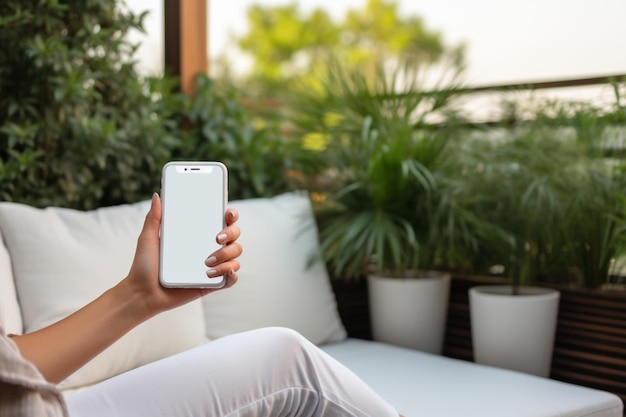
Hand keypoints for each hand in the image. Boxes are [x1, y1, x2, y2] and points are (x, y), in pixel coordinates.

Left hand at [121, 193, 241, 317]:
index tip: (227, 213)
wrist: (142, 293)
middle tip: (216, 238)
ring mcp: (213, 266)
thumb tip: (157, 196)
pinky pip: (231, 278)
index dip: (230, 215)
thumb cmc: (145, 266)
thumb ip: (153, 217)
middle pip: (234, 235)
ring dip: (226, 256)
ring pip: (235, 255)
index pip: (222, 220)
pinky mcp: (212, 284)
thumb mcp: (147, 238)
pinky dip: (231, 274)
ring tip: (206, 263)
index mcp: (198, 235)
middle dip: (231, 234)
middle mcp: (209, 248)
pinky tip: (219, 272)